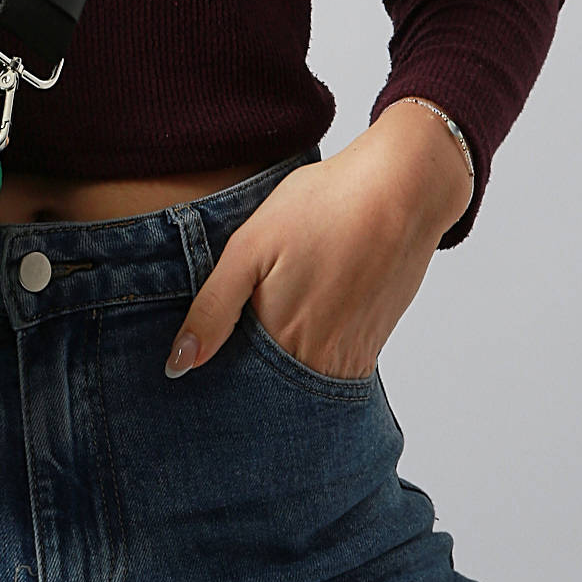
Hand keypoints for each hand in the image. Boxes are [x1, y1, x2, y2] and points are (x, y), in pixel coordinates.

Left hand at [164, 103, 473, 381]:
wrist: (403, 189)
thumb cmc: (323, 207)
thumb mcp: (249, 248)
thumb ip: (213, 309)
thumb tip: (178, 365)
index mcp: (281, 339)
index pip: (237, 384)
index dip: (215, 375)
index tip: (197, 365)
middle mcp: (320, 360)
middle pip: (272, 391)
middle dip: (248, 382)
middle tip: (236, 345)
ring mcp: (353, 354)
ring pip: (303, 383)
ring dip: (281, 372)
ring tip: (271, 330)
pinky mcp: (374, 340)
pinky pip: (335, 369)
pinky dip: (312, 358)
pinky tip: (304, 324)